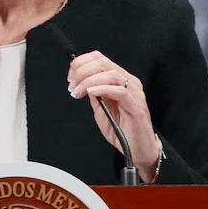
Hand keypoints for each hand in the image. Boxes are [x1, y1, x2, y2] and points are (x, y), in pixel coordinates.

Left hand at [67, 51, 161, 180]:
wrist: (137, 148)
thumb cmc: (121, 129)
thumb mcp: (101, 108)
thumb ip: (93, 94)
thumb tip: (81, 81)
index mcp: (121, 80)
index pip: (101, 59)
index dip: (81, 63)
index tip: (70, 76)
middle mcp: (129, 82)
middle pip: (103, 63)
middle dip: (82, 71)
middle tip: (72, 85)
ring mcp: (135, 93)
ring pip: (111, 74)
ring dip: (89, 81)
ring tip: (78, 91)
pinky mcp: (136, 107)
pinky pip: (119, 91)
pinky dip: (102, 89)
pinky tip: (91, 93)